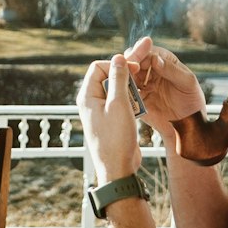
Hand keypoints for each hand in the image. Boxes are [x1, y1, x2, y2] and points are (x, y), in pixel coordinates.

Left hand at [77, 55, 142, 183]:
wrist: (118, 168)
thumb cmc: (116, 139)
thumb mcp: (119, 104)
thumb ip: (118, 79)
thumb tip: (118, 58)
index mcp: (87, 96)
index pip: (98, 67)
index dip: (116, 65)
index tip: (134, 69)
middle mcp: (91, 102)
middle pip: (107, 77)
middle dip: (125, 79)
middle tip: (139, 84)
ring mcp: (100, 111)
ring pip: (116, 90)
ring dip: (130, 93)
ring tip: (137, 104)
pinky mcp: (110, 120)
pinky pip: (121, 104)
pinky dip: (130, 104)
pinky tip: (138, 111)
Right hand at [124, 36, 205, 135]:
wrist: (189, 122)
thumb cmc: (192, 98)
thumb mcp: (187, 82)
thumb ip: (171, 69)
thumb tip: (154, 59)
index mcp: (163, 61)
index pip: (148, 52)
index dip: (140, 53)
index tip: (137, 61)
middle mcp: (149, 70)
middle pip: (133, 62)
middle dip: (128, 64)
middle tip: (126, 69)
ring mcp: (141, 84)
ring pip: (125, 77)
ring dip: (122, 77)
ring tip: (122, 80)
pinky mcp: (136, 99)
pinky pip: (126, 94)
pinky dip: (122, 92)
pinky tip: (122, 93)